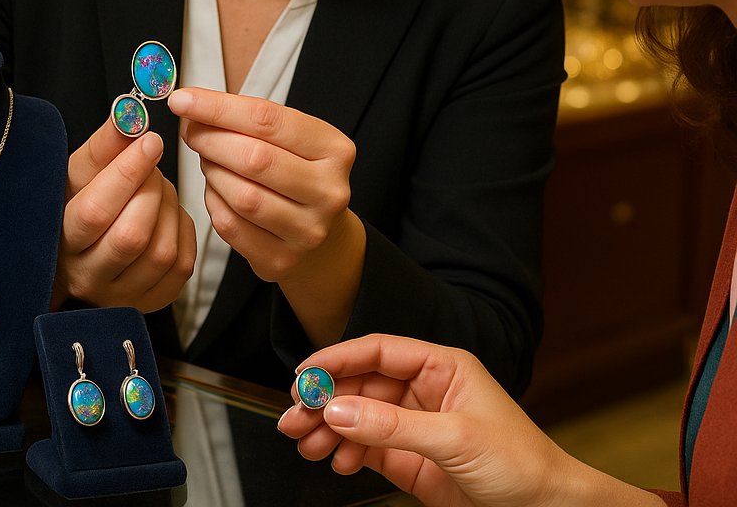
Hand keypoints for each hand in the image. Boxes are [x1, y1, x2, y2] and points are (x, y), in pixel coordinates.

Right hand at [52, 116, 195, 313]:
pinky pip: (181, 263)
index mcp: (61, 240)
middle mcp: (88, 275)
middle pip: (131, 236)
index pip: (95, 212)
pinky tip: (167, 214)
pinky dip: (183, 229)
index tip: (150, 141)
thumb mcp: (82, 169)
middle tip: (152, 166)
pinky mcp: (153, 298)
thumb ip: (106, 142)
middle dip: (151, 191)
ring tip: (157, 188)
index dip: (127, 173)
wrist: (83, 246)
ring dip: (169, 208)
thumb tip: (129, 112)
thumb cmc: (79, 200)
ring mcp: (121, 294)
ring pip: (161, 251)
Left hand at [168, 86, 357, 284]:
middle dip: (211, 140)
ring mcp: (308, 231)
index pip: (268, 120)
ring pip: (241, 196)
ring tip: (208, 160)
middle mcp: (329, 191)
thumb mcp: (288, 138)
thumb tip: (191, 105)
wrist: (320, 233)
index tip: (183, 100)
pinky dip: (213, 202)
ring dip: (212, 172)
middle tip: (192, 132)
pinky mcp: (282, 261)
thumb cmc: (296, 171)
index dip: (219, 108)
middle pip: (254, 158)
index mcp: (335, 149)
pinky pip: (231, 226)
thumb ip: (247, 119)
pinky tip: (216, 190)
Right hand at [277, 335, 660, 506]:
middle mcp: (423, 389)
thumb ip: (393, 425)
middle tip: (293, 415)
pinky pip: (367, 447)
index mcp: (440, 366)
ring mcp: (415, 424)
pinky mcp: (410, 459)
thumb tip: (338, 412)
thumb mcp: (455, 438)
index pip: (378, 351)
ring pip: (358, 416)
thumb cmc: (521, 463)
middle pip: (361, 384)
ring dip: (329, 428)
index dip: (338, 359)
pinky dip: (345, 453)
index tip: (304, 375)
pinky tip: (335, 461)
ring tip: (305, 444)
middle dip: (325, 400)